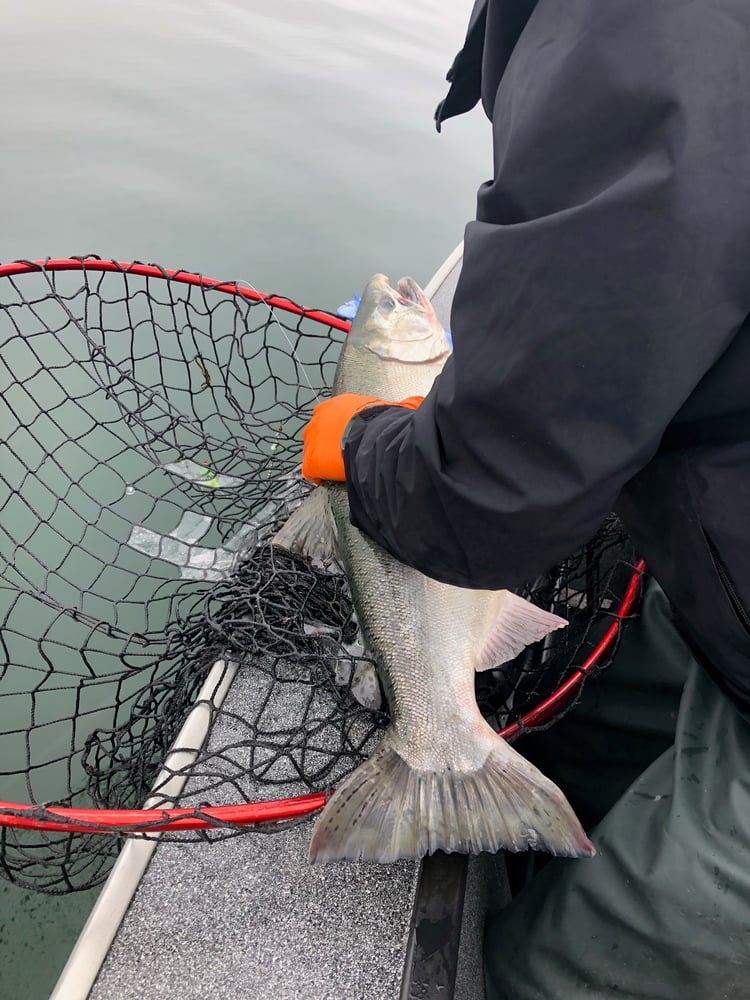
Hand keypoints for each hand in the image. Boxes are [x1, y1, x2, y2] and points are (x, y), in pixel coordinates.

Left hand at [301, 392, 422, 483]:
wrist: (374, 440)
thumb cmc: (385, 424)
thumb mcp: (395, 410)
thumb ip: (403, 406)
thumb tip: (418, 401)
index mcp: (340, 403)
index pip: (335, 413)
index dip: (342, 426)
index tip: (350, 435)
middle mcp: (322, 416)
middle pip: (320, 427)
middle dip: (328, 438)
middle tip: (341, 450)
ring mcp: (314, 437)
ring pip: (312, 447)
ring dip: (321, 454)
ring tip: (334, 465)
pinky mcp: (312, 458)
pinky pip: (309, 468)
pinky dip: (316, 474)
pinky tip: (326, 479)